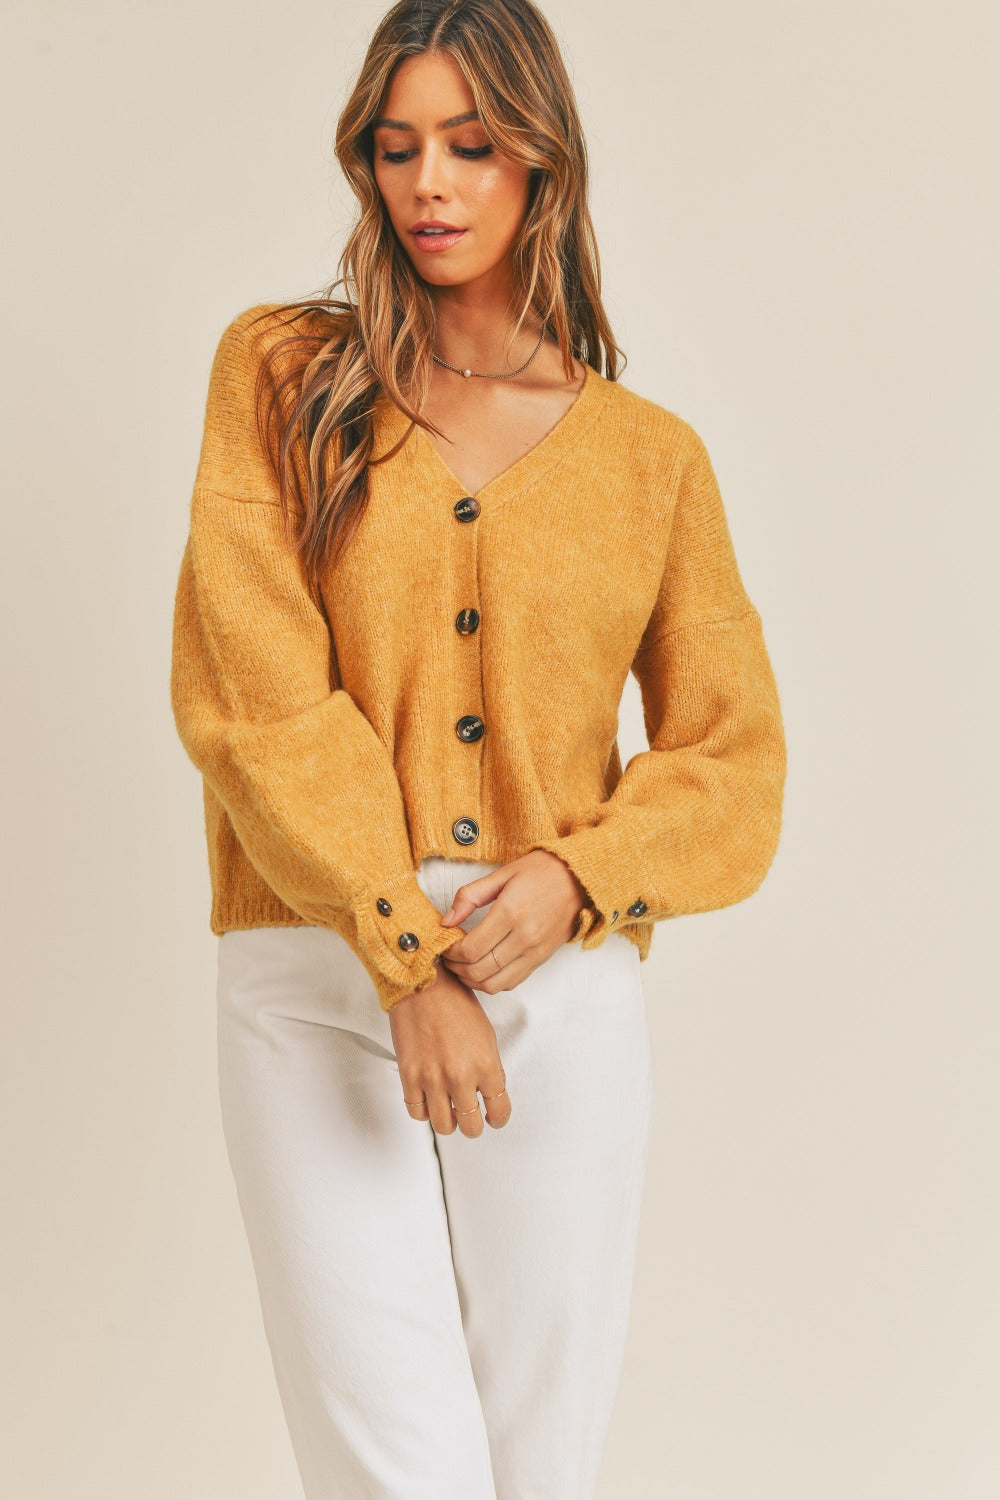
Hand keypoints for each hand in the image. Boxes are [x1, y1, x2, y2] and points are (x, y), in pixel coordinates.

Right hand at [388, 959, 512, 1136]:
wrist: (422, 984)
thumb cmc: (453, 1001)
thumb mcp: (486, 1033)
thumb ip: (490, 1066)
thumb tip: (488, 1090)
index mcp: (486, 1064)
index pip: (499, 1110)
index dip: (499, 1118)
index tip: (494, 1118)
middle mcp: (461, 1076)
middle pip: (471, 1126)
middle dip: (473, 1125)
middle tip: (471, 1118)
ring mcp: (433, 1079)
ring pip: (444, 1126)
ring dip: (449, 1122)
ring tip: (449, 1112)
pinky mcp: (409, 1076)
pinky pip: (417, 1112)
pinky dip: (424, 1111)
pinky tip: (429, 1101)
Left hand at [436, 850, 590, 993]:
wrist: (580, 879)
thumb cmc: (542, 871)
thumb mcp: (502, 874)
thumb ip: (470, 896)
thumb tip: (445, 921)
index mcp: (510, 913)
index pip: (471, 948)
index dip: (451, 952)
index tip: (445, 944)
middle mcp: (524, 938)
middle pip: (479, 970)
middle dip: (456, 968)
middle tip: (448, 957)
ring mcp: (535, 952)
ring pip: (494, 984)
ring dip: (472, 980)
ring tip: (462, 966)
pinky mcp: (542, 959)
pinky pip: (512, 982)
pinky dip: (492, 982)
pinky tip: (484, 968)